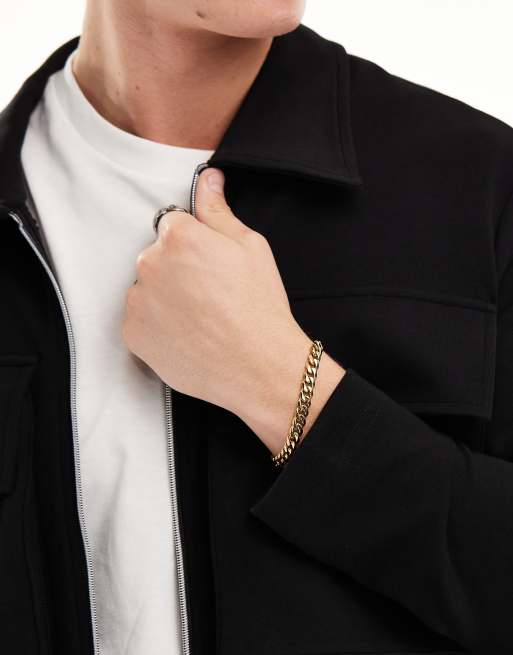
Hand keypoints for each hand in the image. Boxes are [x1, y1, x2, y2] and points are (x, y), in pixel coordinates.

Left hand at [122, 168, 344, 454]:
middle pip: (156, 257)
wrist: (258, 366)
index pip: (173, 226)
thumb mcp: (251, 247)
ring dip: (164, 298)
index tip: (211, 267)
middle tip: (209, 296)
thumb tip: (207, 177)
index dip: (195, 246)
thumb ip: (218, 211)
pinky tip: (187, 336)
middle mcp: (149, 263)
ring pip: (147, 289)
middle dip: (177, 270)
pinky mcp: (132, 334)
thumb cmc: (259, 306)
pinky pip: (140, 321)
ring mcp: (137, 301)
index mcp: (178, 236)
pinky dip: (157, 327)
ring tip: (199, 320)